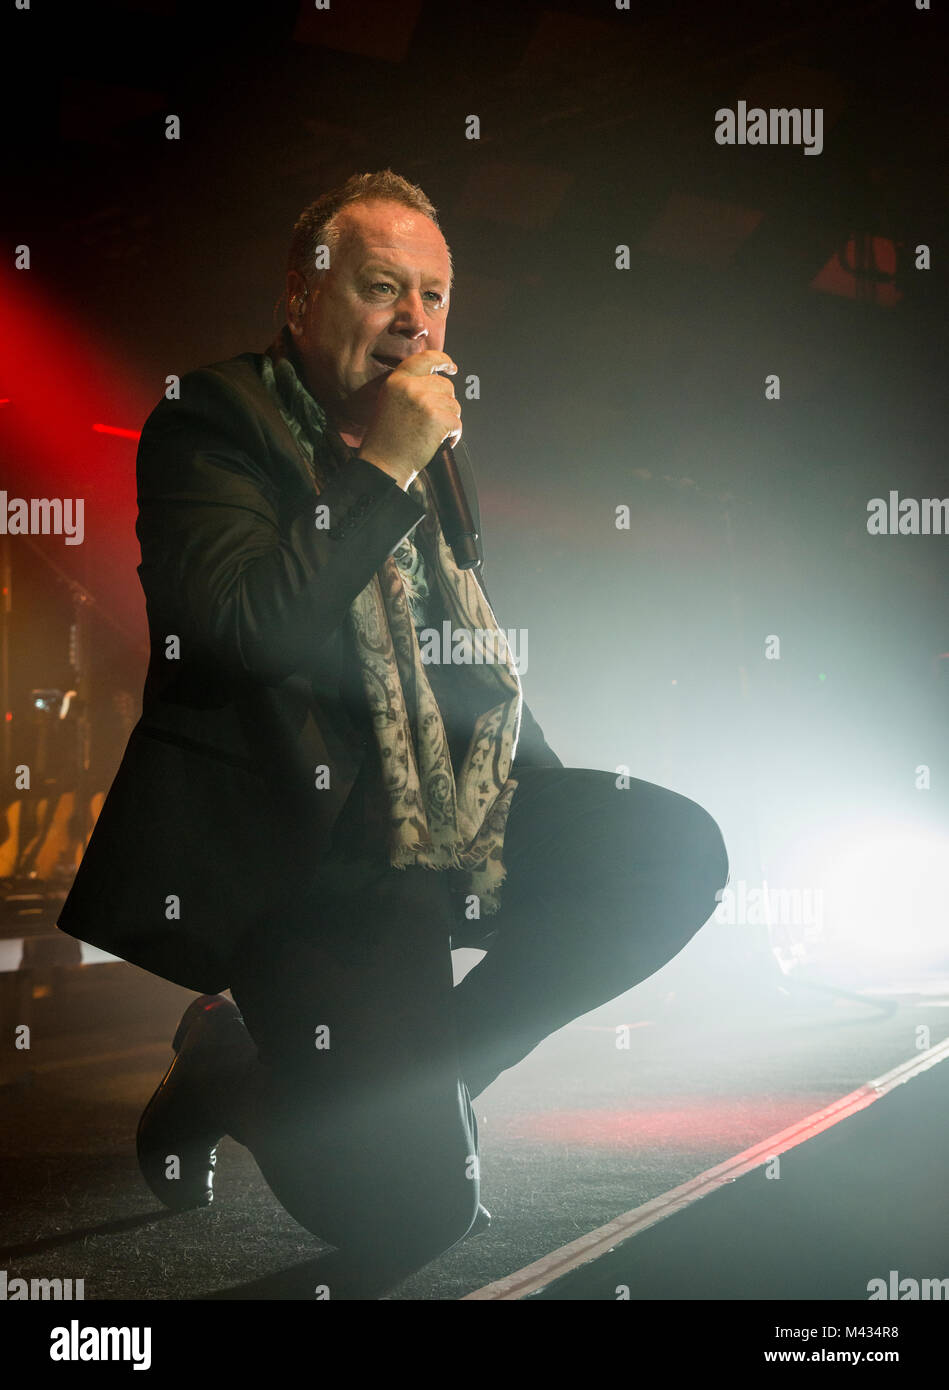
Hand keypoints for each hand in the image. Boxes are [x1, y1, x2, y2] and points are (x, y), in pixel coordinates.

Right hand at [358, 349, 461, 489]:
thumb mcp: (390, 402)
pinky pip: (457, 423)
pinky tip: (437, 443)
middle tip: (432, 422)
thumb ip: (410, 388)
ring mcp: (424, 401)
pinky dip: (453, 436)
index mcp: (397, 380)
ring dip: (449, 421)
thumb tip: (439, 380)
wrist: (383, 464)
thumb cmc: (387, 439)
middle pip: (446, 385)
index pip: (426, 358)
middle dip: (446, 403)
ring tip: (431, 434)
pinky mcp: (437, 418)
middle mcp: (410, 386)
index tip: (451, 367)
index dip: (442, 360)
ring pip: (454, 405)